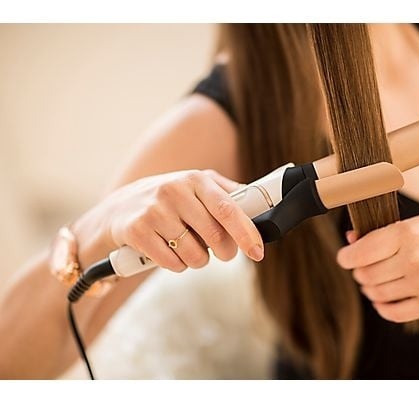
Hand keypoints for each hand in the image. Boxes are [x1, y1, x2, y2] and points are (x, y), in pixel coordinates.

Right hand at [73, 169, 263, 272]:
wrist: (120, 208)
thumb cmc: (169, 199)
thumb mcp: (197, 186)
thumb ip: (228, 193)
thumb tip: (259, 203)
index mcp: (196, 179)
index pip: (228, 209)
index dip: (246, 234)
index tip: (257, 252)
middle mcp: (175, 191)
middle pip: (214, 236)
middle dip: (225, 252)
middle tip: (224, 253)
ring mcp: (154, 211)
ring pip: (194, 254)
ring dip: (199, 260)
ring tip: (189, 249)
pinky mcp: (138, 231)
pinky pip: (172, 263)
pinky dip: (178, 265)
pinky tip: (170, 252)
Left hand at [336, 214, 418, 322]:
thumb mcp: (415, 225)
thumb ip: (381, 233)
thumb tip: (349, 240)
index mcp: (407, 233)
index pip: (361, 253)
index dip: (346, 258)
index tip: (345, 259)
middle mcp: (415, 258)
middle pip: (366, 275)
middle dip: (359, 273)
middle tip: (364, 270)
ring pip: (377, 294)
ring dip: (369, 290)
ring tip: (374, 283)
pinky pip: (394, 313)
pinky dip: (382, 308)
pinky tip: (382, 300)